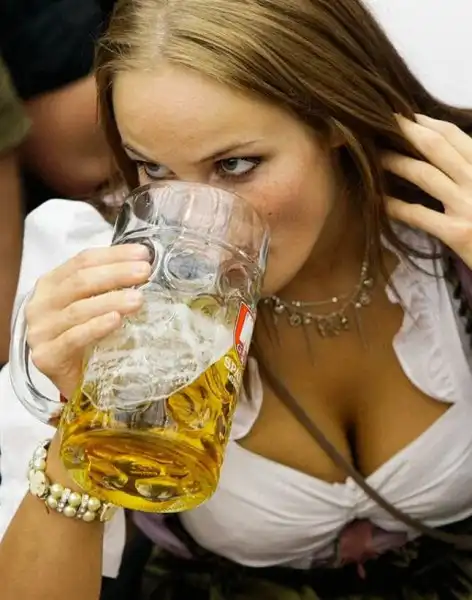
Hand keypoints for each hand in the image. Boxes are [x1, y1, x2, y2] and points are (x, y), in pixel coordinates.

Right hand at [25, 244, 150, 398]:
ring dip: (111, 301)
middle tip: (144, 272)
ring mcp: (41, 331)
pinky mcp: (47, 357)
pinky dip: (96, 327)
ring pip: (78, 309)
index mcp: (52, 284)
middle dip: (116, 274)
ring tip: (138, 299)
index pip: (82, 261)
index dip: (114, 255)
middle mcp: (41, 304)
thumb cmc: (87, 338)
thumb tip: (143, 266)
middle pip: (80, 281)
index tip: (143, 254)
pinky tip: (115, 320)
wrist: (75, 381)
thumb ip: (108, 286)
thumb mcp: (94, 305)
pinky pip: (73, 338)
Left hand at [383, 114, 471, 267]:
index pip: (454, 135)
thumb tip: (443, 156)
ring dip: (394, 161)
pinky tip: (376, 201)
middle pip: (436, 146)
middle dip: (404, 131)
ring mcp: (468, 206)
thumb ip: (468, 171)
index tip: (403, 116)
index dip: (425, 122)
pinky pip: (419, 215)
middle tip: (378, 123)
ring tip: (372, 155)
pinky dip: (395, 206)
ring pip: (424, 174)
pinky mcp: (458, 233)